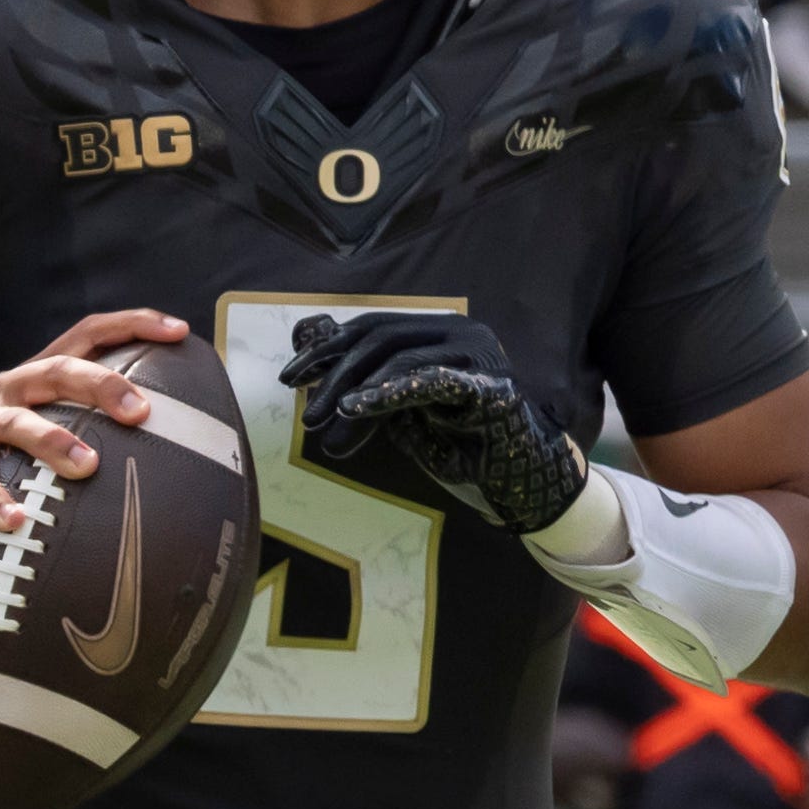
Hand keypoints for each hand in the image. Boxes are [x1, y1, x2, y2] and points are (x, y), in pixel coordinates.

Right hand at [0, 309, 187, 535]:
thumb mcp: (26, 439)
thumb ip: (73, 435)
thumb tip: (156, 456)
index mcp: (31, 379)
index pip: (85, 336)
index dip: (131, 326)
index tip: (179, 330)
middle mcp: (4, 387)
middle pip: (57, 370)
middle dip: (102, 385)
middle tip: (142, 412)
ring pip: (17, 420)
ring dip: (54, 442)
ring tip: (88, 467)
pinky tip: (17, 521)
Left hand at [280, 311, 585, 531]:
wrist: (518, 481)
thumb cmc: (461, 445)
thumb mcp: (402, 412)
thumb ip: (367, 388)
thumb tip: (307, 369)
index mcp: (441, 330)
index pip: (373, 328)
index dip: (328, 348)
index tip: (291, 377)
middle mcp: (462, 331)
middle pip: (380, 338)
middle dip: (335, 374)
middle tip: (306, 413)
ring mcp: (479, 355)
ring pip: (399, 357)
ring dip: (354, 390)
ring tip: (325, 419)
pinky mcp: (490, 388)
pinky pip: (430, 382)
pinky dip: (388, 393)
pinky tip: (355, 408)